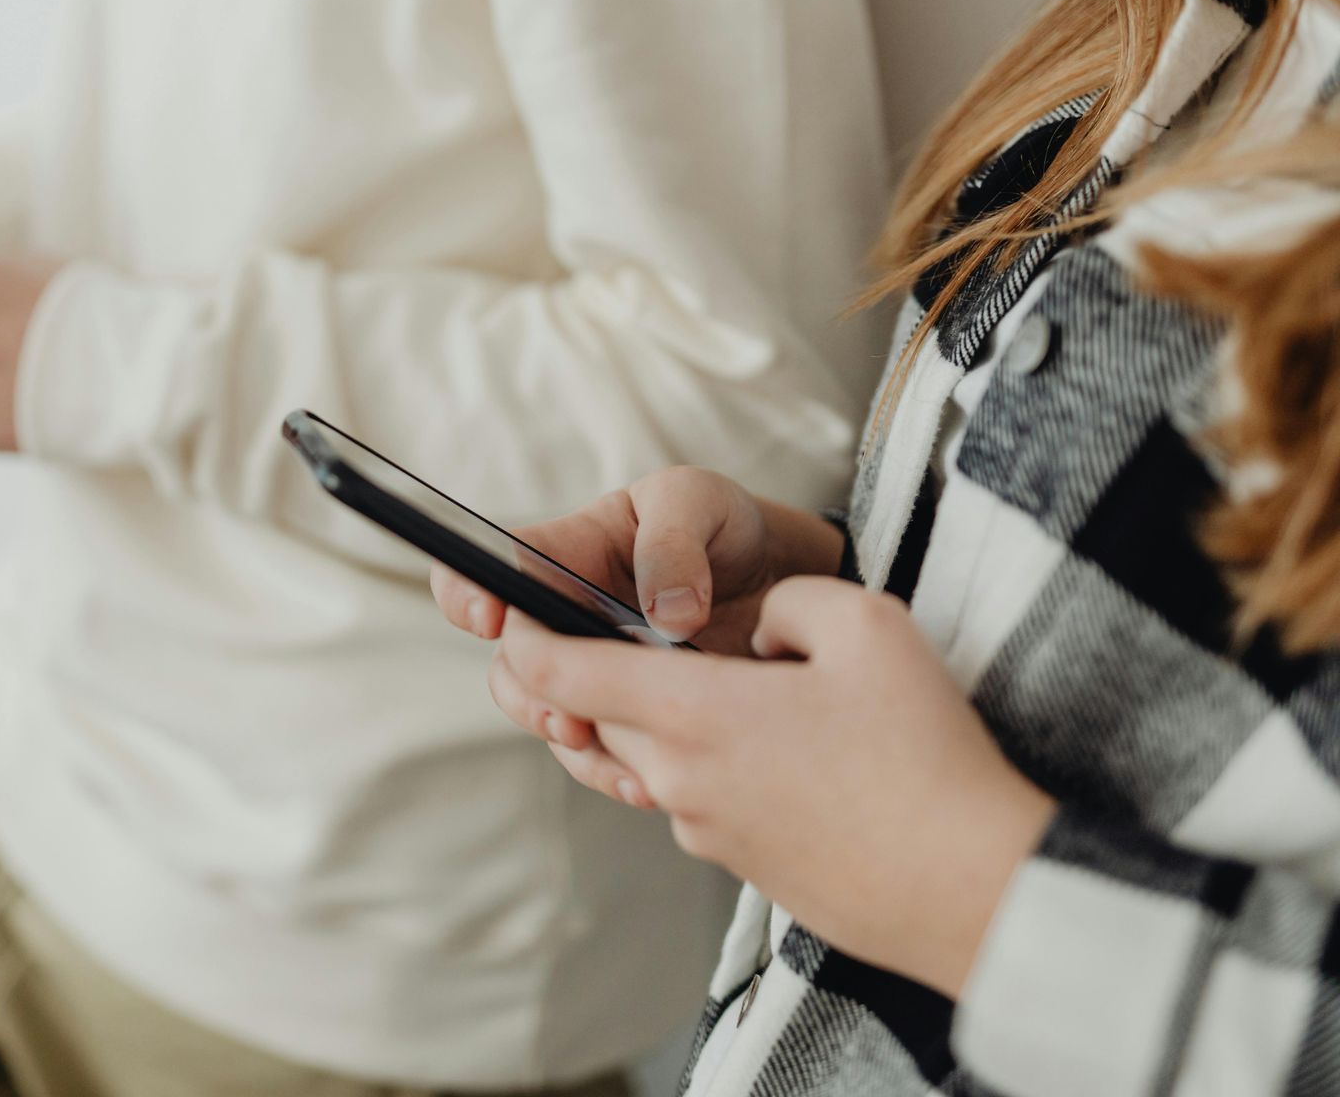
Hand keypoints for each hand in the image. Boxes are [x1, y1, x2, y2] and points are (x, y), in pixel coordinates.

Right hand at [430, 468, 843, 774]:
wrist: (779, 579)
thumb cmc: (721, 523)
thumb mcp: (698, 502)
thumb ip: (673, 544)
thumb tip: (667, 616)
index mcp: (565, 552)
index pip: (493, 565)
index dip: (468, 590)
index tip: (490, 619)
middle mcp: (563, 617)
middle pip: (512, 663)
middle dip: (529, 696)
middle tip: (564, 717)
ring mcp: (593, 672)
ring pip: (552, 717)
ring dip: (574, 747)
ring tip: (621, 765)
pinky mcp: (627, 715)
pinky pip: (601, 753)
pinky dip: (617, 774)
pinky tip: (648, 786)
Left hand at [495, 579, 1055, 997]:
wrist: (970, 888)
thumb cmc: (922, 753)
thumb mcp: (865, 623)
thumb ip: (785, 601)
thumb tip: (750, 628)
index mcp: (689, 714)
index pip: (557, 672)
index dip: (522, 633)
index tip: (518, 607)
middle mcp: (676, 777)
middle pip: (597, 712)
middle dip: (607, 669)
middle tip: (659, 629)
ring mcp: (703, 830)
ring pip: (650, 754)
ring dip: (675, 717)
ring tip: (754, 689)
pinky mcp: (739, 864)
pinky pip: (698, 795)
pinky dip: (718, 763)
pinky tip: (795, 751)